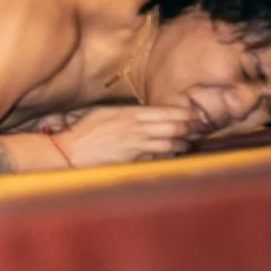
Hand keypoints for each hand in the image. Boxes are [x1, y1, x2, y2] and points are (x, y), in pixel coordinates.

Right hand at [46, 103, 202, 167]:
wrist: (70, 151)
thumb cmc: (83, 131)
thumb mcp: (103, 113)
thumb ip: (125, 114)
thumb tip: (142, 115)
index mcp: (128, 112)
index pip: (163, 111)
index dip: (181, 114)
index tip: (193, 115)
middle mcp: (134, 126)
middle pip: (171, 126)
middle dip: (188, 127)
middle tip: (200, 128)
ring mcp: (134, 143)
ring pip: (168, 142)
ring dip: (182, 143)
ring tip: (189, 143)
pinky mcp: (132, 159)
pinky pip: (156, 156)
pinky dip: (167, 155)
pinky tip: (173, 155)